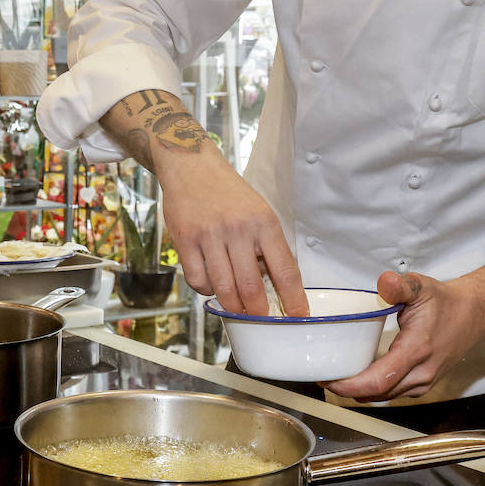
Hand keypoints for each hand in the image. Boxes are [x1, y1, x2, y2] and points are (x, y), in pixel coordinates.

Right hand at [157, 153, 308, 316]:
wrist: (192, 166)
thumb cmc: (229, 193)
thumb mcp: (259, 212)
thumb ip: (266, 246)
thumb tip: (273, 285)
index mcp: (264, 223)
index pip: (285, 270)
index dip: (294, 298)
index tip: (299, 316)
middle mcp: (238, 229)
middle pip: (252, 286)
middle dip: (259, 311)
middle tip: (261, 319)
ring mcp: (210, 235)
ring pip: (224, 288)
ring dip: (233, 306)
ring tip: (237, 309)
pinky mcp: (185, 240)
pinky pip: (198, 280)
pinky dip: (206, 290)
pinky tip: (212, 284)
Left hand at [322, 269, 484, 400]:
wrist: (473, 315)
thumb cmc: (445, 302)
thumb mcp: (421, 287)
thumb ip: (401, 286)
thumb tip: (384, 282)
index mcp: (416, 350)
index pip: (378, 380)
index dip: (348, 386)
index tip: (328, 380)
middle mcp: (421, 372)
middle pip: (377, 393)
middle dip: (347, 390)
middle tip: (324, 376)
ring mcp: (424, 382)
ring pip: (384, 396)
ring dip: (359, 391)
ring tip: (337, 377)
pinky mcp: (423, 384)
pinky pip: (393, 393)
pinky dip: (373, 389)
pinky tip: (360, 377)